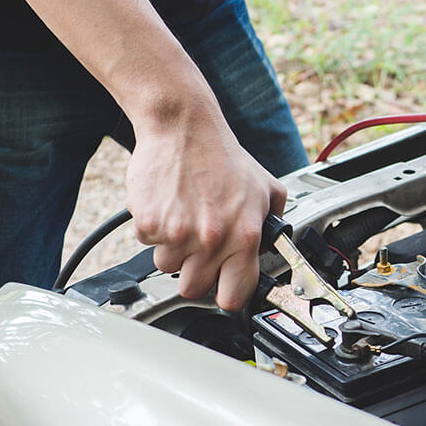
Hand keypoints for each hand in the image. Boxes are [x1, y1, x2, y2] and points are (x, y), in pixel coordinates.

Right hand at [125, 102, 286, 310]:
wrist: (184, 129)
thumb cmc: (223, 157)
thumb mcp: (265, 188)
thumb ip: (274, 222)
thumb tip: (277, 248)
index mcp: (245, 237)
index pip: (233, 296)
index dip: (227, 295)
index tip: (223, 288)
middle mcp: (212, 240)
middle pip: (193, 289)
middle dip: (195, 272)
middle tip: (199, 247)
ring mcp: (178, 234)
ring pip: (167, 268)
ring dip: (174, 250)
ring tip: (185, 218)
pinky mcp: (149, 223)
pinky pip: (148, 244)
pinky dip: (155, 230)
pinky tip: (169, 206)